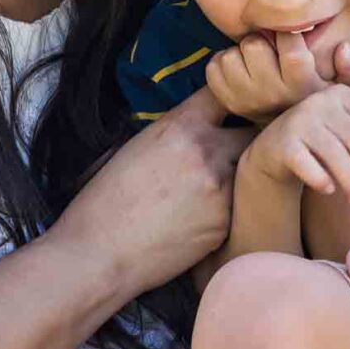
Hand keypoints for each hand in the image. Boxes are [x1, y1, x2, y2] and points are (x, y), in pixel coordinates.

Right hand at [52, 86, 242, 293]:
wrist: (98, 254)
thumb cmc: (105, 200)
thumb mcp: (136, 147)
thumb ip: (176, 132)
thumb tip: (204, 126)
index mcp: (179, 127)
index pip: (223, 94)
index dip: (230, 98)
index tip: (233, 105)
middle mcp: (206, 152)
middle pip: (251, 132)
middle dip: (245, 138)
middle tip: (234, 149)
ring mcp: (220, 190)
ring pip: (248, 171)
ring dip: (239, 174)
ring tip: (211, 187)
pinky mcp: (225, 224)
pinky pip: (237, 205)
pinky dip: (228, 207)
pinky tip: (200, 217)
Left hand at [206, 31, 349, 121]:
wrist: (289, 139)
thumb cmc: (316, 104)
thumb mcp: (342, 92)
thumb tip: (343, 48)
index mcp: (300, 83)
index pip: (288, 41)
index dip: (287, 33)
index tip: (291, 39)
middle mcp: (271, 92)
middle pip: (253, 44)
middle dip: (262, 42)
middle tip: (272, 52)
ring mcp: (245, 99)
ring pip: (231, 55)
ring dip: (242, 54)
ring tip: (258, 64)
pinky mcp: (227, 102)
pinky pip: (214, 67)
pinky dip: (224, 64)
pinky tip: (243, 72)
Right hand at [242, 84, 349, 205]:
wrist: (274, 150)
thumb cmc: (321, 142)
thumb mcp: (345, 130)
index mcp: (342, 94)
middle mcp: (320, 101)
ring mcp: (299, 120)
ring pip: (335, 153)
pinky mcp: (282, 143)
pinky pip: (306, 164)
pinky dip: (321, 179)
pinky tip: (330, 190)